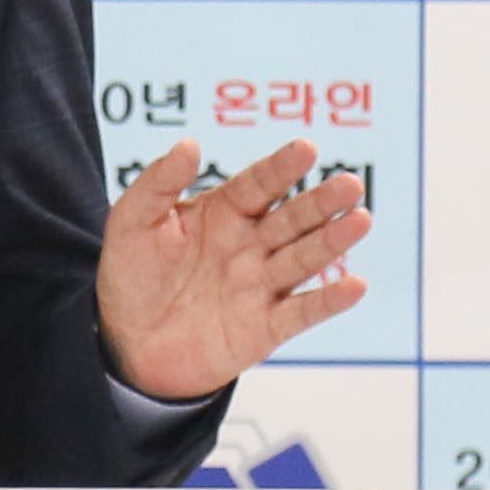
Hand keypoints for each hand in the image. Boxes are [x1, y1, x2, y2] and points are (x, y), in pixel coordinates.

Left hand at [96, 139, 367, 404]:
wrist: (128, 345)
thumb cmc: (132, 276)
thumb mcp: (131, 222)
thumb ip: (158, 182)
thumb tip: (190, 144)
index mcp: (223, 212)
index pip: (258, 184)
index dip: (281, 167)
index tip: (306, 148)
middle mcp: (250, 245)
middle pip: (292, 218)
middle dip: (321, 202)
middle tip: (349, 184)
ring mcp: (261, 285)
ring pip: (304, 259)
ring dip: (333, 241)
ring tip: (361, 220)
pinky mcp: (266, 328)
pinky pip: (301, 312)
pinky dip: (329, 301)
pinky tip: (355, 285)